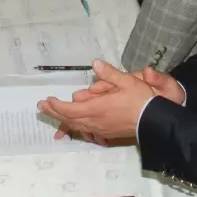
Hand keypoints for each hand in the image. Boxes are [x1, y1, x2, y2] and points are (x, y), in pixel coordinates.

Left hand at [38, 59, 154, 141]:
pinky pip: (86, 130)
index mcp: (97, 108)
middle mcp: (96, 121)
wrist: (154, 121)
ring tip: (54, 113)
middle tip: (41, 107)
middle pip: (69, 119)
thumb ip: (109, 73)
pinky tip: (74, 123)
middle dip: (54, 112)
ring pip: (77, 126)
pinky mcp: (107, 133)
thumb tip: (95, 63)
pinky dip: (76, 126)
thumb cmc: (141, 100)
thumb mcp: (127, 81)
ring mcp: (101, 129)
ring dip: (63, 119)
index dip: (56, 105)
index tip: (47, 100)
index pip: (70, 109)